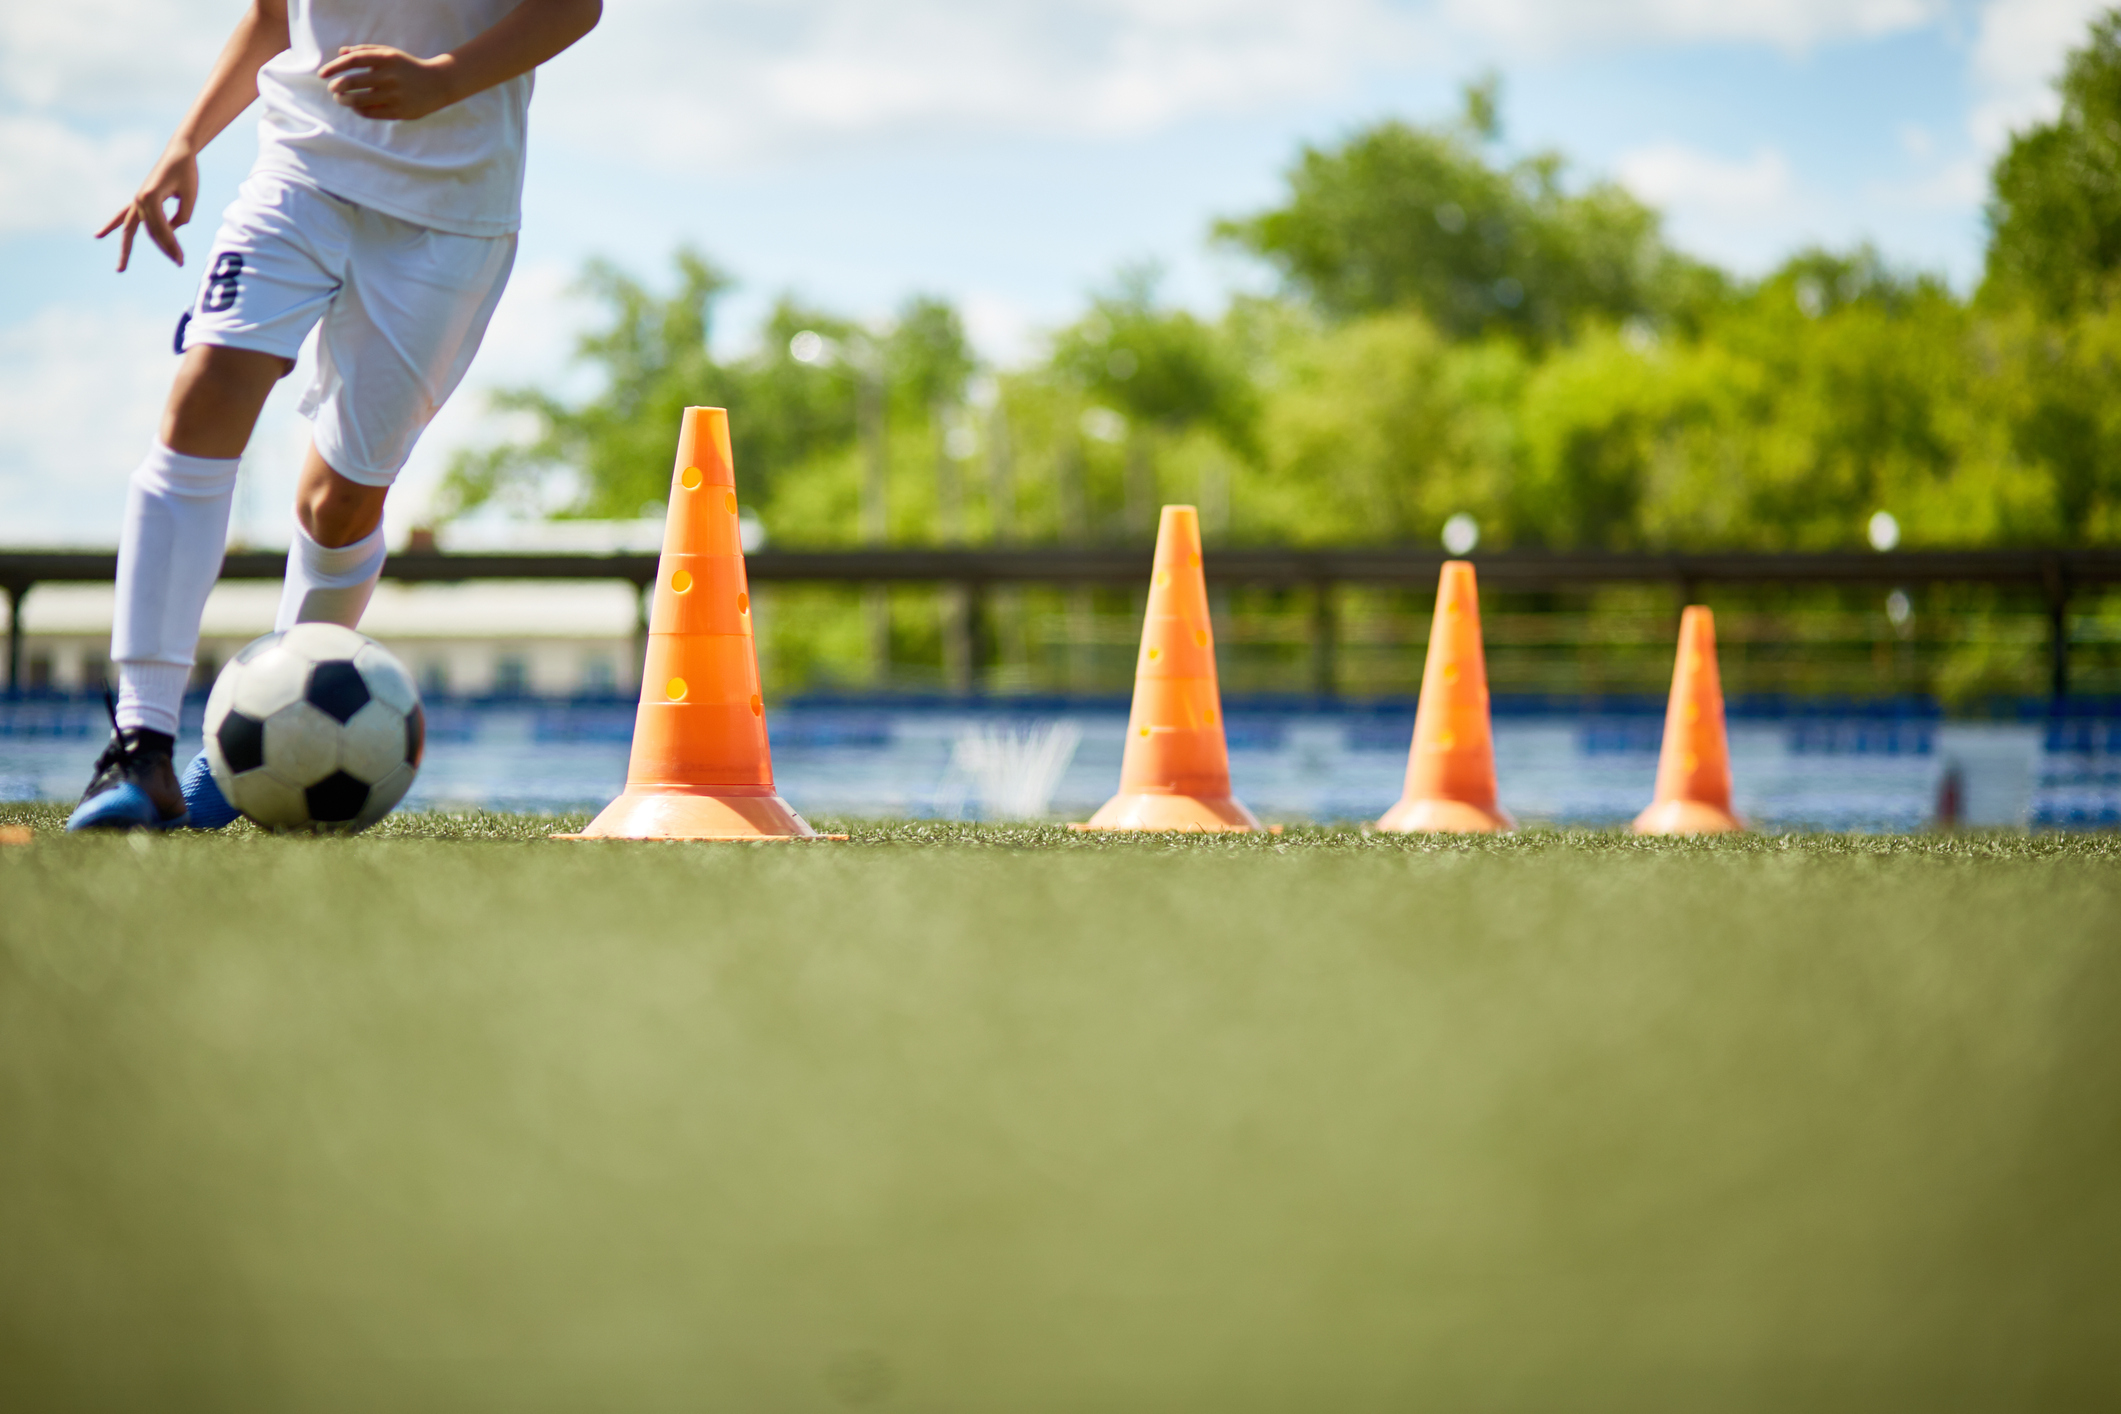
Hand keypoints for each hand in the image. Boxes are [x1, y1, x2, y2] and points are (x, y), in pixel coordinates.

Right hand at [95, 146, 198, 270]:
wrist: (178, 152)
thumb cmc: (186, 172)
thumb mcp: (190, 195)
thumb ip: (181, 216)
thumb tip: (171, 230)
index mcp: (150, 197)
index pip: (161, 229)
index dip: (172, 246)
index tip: (181, 260)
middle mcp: (139, 199)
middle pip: (150, 232)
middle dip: (164, 248)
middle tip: (180, 263)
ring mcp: (137, 199)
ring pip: (130, 228)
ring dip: (126, 248)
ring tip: (120, 269)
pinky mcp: (139, 199)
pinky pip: (122, 216)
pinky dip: (113, 226)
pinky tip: (98, 236)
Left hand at [319, 45, 457, 120]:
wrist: (439, 84)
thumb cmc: (408, 67)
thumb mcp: (389, 54)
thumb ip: (365, 50)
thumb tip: (341, 53)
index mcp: (386, 58)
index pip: (353, 60)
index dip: (334, 67)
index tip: (322, 74)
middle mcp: (390, 76)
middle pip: (352, 82)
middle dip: (337, 86)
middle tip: (333, 88)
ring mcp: (395, 95)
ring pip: (359, 100)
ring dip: (345, 100)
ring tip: (341, 99)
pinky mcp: (400, 111)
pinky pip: (372, 113)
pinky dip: (359, 110)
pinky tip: (356, 107)